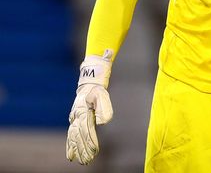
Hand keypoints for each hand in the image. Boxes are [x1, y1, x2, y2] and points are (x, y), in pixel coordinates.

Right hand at [66, 50, 113, 164]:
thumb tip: (101, 122)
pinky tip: (71, 156)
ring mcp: (74, 120)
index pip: (87, 129)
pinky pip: (70, 137)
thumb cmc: (97, 91)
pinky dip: (70, 147)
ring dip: (77, 150)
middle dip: (83, 149)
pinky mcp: (74, 122)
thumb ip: (103, 108)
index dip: (90, 140)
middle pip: (79, 136)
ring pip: (74, 138)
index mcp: (83, 112)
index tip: (94, 150)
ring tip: (81, 161)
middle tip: (88, 161)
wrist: (88, 86)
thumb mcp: (102, 96)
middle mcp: (76, 117)